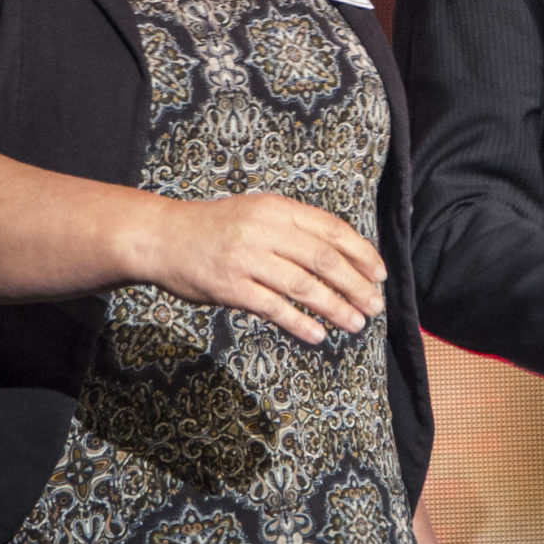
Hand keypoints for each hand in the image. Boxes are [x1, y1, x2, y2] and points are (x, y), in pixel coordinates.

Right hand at [128, 191, 386, 344]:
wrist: (163, 237)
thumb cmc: (218, 227)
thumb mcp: (259, 212)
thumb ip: (295, 228)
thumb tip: (342, 255)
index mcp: (278, 209)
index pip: (332, 230)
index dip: (361, 253)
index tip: (380, 274)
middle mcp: (265, 230)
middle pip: (324, 260)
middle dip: (356, 285)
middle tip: (375, 304)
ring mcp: (247, 259)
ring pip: (304, 286)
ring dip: (335, 307)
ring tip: (356, 323)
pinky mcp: (230, 287)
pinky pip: (273, 308)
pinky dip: (300, 323)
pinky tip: (318, 335)